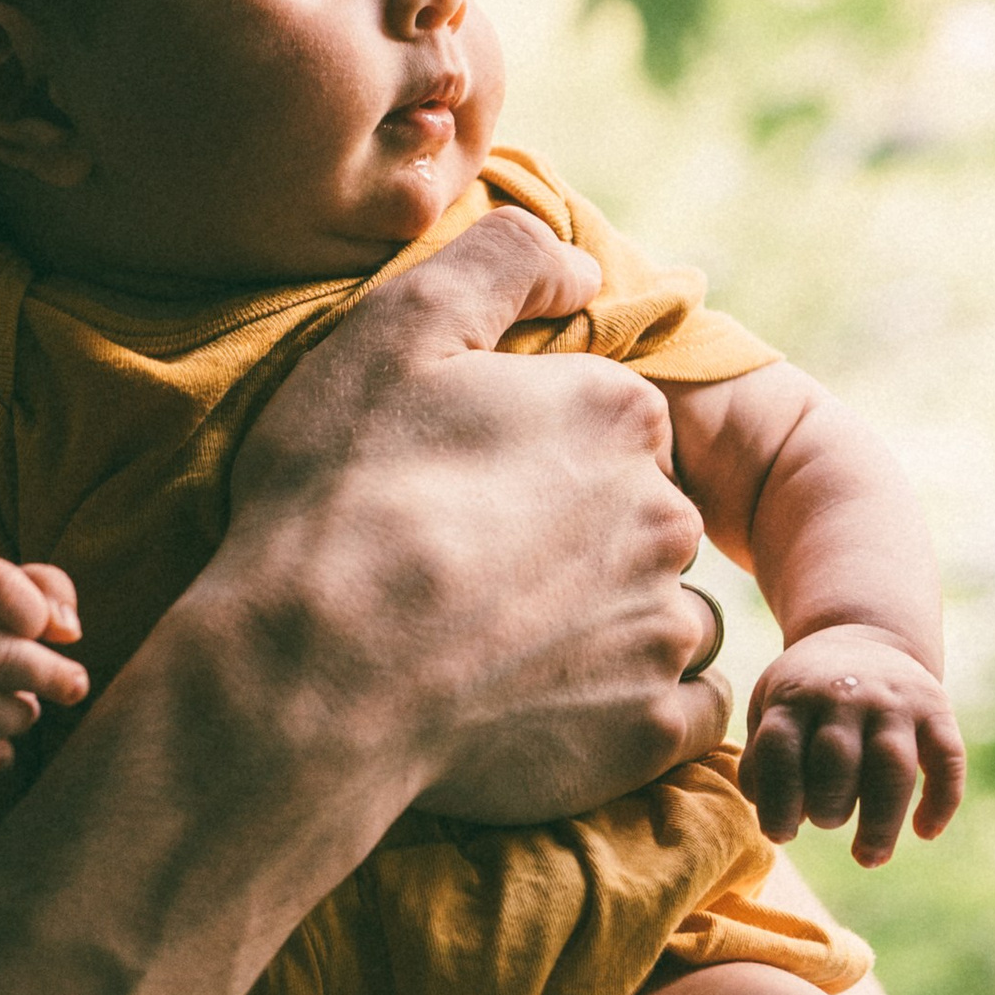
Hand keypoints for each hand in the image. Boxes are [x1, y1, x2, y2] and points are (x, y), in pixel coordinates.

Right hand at [213, 210, 728, 825]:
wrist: (312, 676)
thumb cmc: (342, 497)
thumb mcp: (396, 327)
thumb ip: (502, 262)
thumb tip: (578, 263)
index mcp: (619, 413)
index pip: (611, 419)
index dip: (535, 449)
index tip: (465, 483)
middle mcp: (667, 516)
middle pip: (642, 514)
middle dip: (579, 536)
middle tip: (471, 567)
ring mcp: (663, 630)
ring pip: (665, 611)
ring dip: (612, 622)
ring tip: (506, 640)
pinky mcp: (648, 732)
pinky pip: (682, 710)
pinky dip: (632, 705)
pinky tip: (550, 699)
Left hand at [741, 627, 964, 864]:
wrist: (863, 635)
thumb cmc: (807, 693)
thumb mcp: (772, 707)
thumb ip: (763, 757)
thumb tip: (771, 811)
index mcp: (795, 696)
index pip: (779, 750)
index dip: (778, 800)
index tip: (780, 835)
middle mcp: (846, 695)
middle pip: (837, 760)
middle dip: (828, 807)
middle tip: (825, 822)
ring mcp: (895, 701)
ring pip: (892, 765)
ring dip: (881, 821)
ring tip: (868, 857)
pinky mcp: (936, 710)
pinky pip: (948, 758)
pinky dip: (941, 800)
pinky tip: (925, 832)